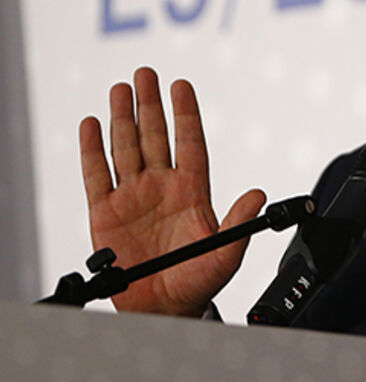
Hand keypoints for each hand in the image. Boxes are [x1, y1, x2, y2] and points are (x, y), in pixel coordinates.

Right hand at [79, 67, 264, 316]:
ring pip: (126, 148)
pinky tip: (92, 124)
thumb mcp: (226, 253)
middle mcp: (162, 187)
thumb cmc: (197, 282)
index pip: (189, 143)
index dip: (185, 114)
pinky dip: (92, 150)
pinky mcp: (105, 213)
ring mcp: (133, 197)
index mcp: (192, 191)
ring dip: (122, 118)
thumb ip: (239, 222)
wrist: (164, 309)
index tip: (181, 85)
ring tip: (121, 88)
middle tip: (146, 72)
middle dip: (150, 105)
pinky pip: (97, 176)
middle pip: (155, 137)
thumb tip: (258, 195)